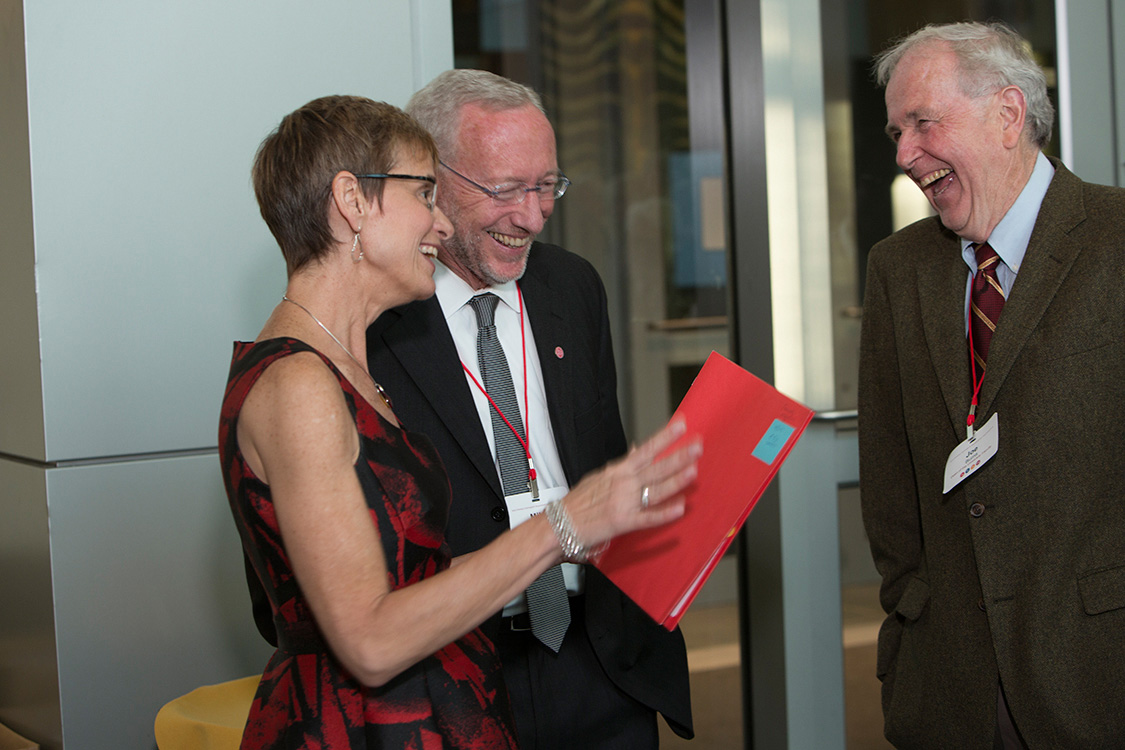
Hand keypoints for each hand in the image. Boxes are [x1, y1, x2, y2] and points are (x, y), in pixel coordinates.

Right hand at [558, 419, 700, 558]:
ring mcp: (624, 502)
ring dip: (675, 480)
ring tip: (693, 471)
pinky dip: (663, 513)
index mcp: (618, 471)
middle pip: (656, 467)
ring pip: (656, 490)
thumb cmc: (579, 501)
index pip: (646, 450)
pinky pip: (648, 518)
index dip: (664, 437)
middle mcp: (623, 484)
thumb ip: (623, 465)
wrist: (560, 523)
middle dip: (678, 456)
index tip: (681, 425)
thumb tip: (639, 448)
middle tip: (698, 446)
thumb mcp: (600, 476)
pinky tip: (679, 508)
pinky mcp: (623, 522)